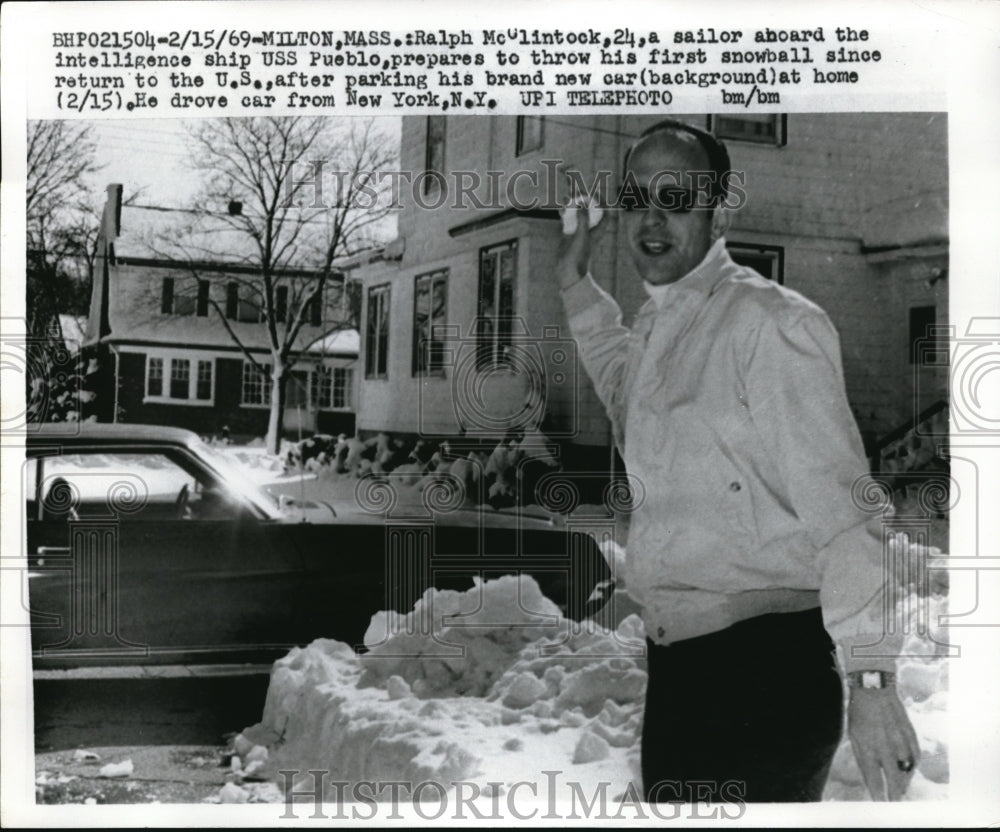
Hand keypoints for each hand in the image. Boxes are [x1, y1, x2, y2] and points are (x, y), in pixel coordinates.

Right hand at [555, 167, 601, 289]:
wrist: (569, 273)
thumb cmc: (578, 257)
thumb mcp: (581, 237)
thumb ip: (582, 219)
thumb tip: (582, 202)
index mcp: (598, 228)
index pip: (605, 209)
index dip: (601, 198)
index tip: (594, 189)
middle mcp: (590, 227)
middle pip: (589, 206)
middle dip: (583, 192)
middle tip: (575, 178)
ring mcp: (580, 229)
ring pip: (578, 210)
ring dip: (573, 199)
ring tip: (567, 187)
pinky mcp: (570, 233)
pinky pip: (569, 218)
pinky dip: (566, 211)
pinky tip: (561, 205)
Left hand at [847, 687, 920, 799]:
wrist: (874, 689)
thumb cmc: (860, 714)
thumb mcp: (854, 736)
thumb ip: (864, 758)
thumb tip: (873, 779)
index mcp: (867, 747)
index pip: (874, 778)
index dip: (878, 794)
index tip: (881, 803)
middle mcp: (885, 746)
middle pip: (894, 779)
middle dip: (895, 794)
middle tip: (895, 801)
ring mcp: (900, 741)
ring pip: (907, 770)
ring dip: (905, 781)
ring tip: (901, 788)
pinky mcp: (910, 734)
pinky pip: (916, 757)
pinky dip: (913, 765)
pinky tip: (909, 769)